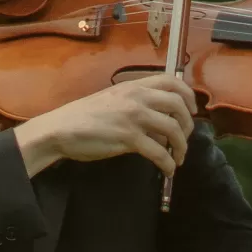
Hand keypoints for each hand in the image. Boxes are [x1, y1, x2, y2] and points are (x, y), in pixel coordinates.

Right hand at [14, 74, 197, 177]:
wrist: (61, 129)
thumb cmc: (84, 116)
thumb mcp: (113, 100)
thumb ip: (136, 104)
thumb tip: (159, 121)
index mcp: (134, 86)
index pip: (172, 81)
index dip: (188, 95)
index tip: (191, 110)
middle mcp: (137, 98)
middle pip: (178, 106)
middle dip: (188, 125)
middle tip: (184, 138)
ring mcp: (133, 118)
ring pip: (173, 130)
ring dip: (181, 147)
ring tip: (178, 158)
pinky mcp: (128, 139)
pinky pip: (159, 152)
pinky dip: (168, 163)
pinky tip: (167, 169)